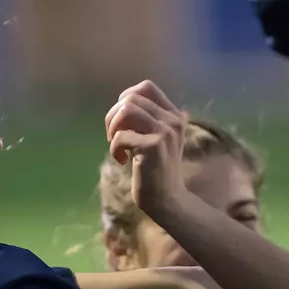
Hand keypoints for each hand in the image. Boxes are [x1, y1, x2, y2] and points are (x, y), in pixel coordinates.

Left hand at [106, 81, 192, 226]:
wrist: (167, 200)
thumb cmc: (158, 170)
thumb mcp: (159, 139)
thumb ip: (149, 119)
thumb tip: (127, 100)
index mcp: (175, 116)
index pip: (146, 88)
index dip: (126, 98)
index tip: (121, 120)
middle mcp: (173, 120)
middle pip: (131, 98)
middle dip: (113, 115)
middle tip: (114, 136)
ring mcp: (165, 132)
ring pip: (126, 109)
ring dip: (113, 127)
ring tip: (115, 145)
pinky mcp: (154, 146)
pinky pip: (121, 135)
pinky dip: (114, 148)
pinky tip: (121, 161)